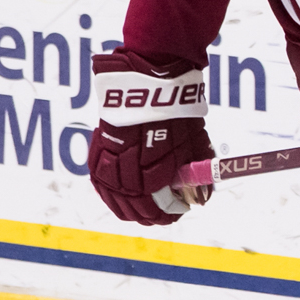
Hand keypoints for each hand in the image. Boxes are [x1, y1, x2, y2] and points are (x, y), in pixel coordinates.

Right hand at [88, 51, 212, 225]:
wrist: (148, 85)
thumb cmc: (177, 115)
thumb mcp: (195, 145)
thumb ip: (196, 174)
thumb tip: (203, 197)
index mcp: (154, 176)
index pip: (162, 208)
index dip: (173, 212)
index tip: (182, 209)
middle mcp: (127, 175)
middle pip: (138, 209)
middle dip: (154, 214)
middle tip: (165, 214)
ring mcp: (109, 166)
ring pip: (117, 201)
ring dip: (131, 209)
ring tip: (145, 211)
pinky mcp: (96, 155)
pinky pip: (101, 185)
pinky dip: (113, 195)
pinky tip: (123, 198)